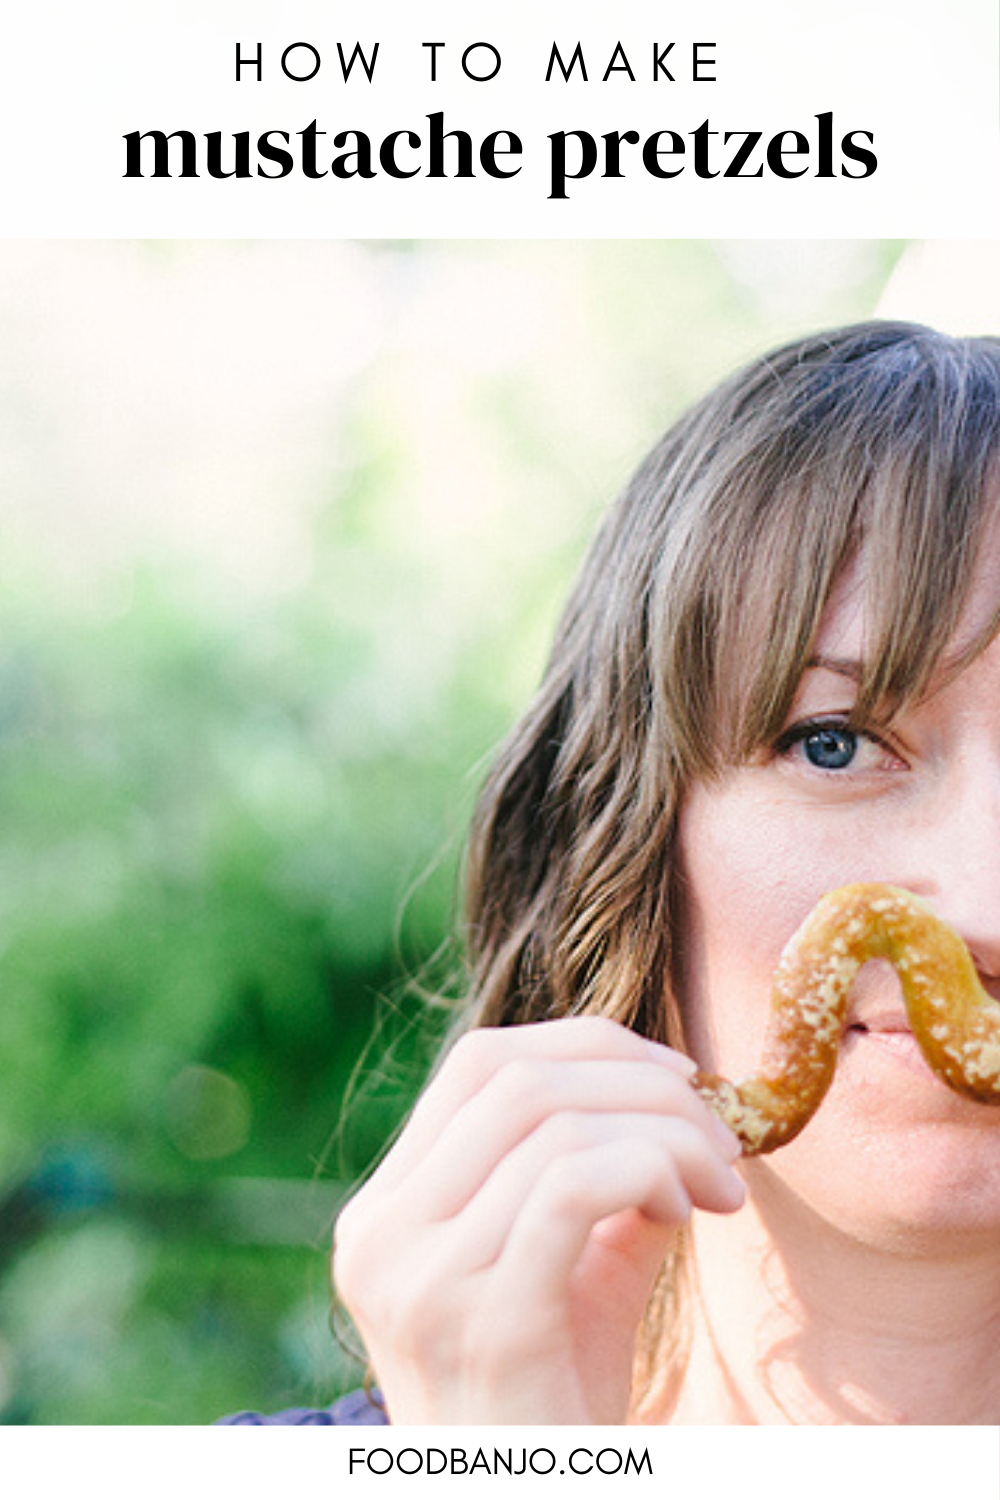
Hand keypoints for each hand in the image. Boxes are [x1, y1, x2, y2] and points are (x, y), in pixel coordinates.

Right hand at [333, 1016, 743, 1423]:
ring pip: (557, 1126)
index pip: (479, 1062)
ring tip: (720, 1180)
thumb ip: (595, 1178)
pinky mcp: (483, 1320)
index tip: (674, 1072)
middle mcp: (381, 1234)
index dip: (586, 1043)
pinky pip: (577, 1187)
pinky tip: (689, 1209)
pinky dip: (653, 1170)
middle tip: (718, 1127)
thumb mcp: (566, 1271)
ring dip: (667, 1131)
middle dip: (640, 1082)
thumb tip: (669, 1091)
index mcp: (386, 1210)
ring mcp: (420, 1279)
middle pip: (519, 1080)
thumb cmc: (556, 1400)